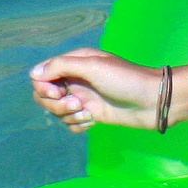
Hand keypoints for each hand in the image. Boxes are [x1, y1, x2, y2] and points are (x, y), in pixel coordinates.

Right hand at [30, 49, 163, 131]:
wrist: (153, 101)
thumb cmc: (125, 79)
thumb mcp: (92, 66)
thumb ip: (61, 66)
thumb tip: (33, 74)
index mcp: (75, 62)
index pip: (42, 75)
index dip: (45, 87)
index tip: (59, 92)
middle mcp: (77, 79)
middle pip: (46, 95)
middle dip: (55, 104)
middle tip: (77, 104)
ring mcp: (85, 98)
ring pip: (58, 111)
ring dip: (68, 115)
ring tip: (88, 113)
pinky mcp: (93, 115)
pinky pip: (71, 123)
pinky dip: (77, 125)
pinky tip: (92, 122)